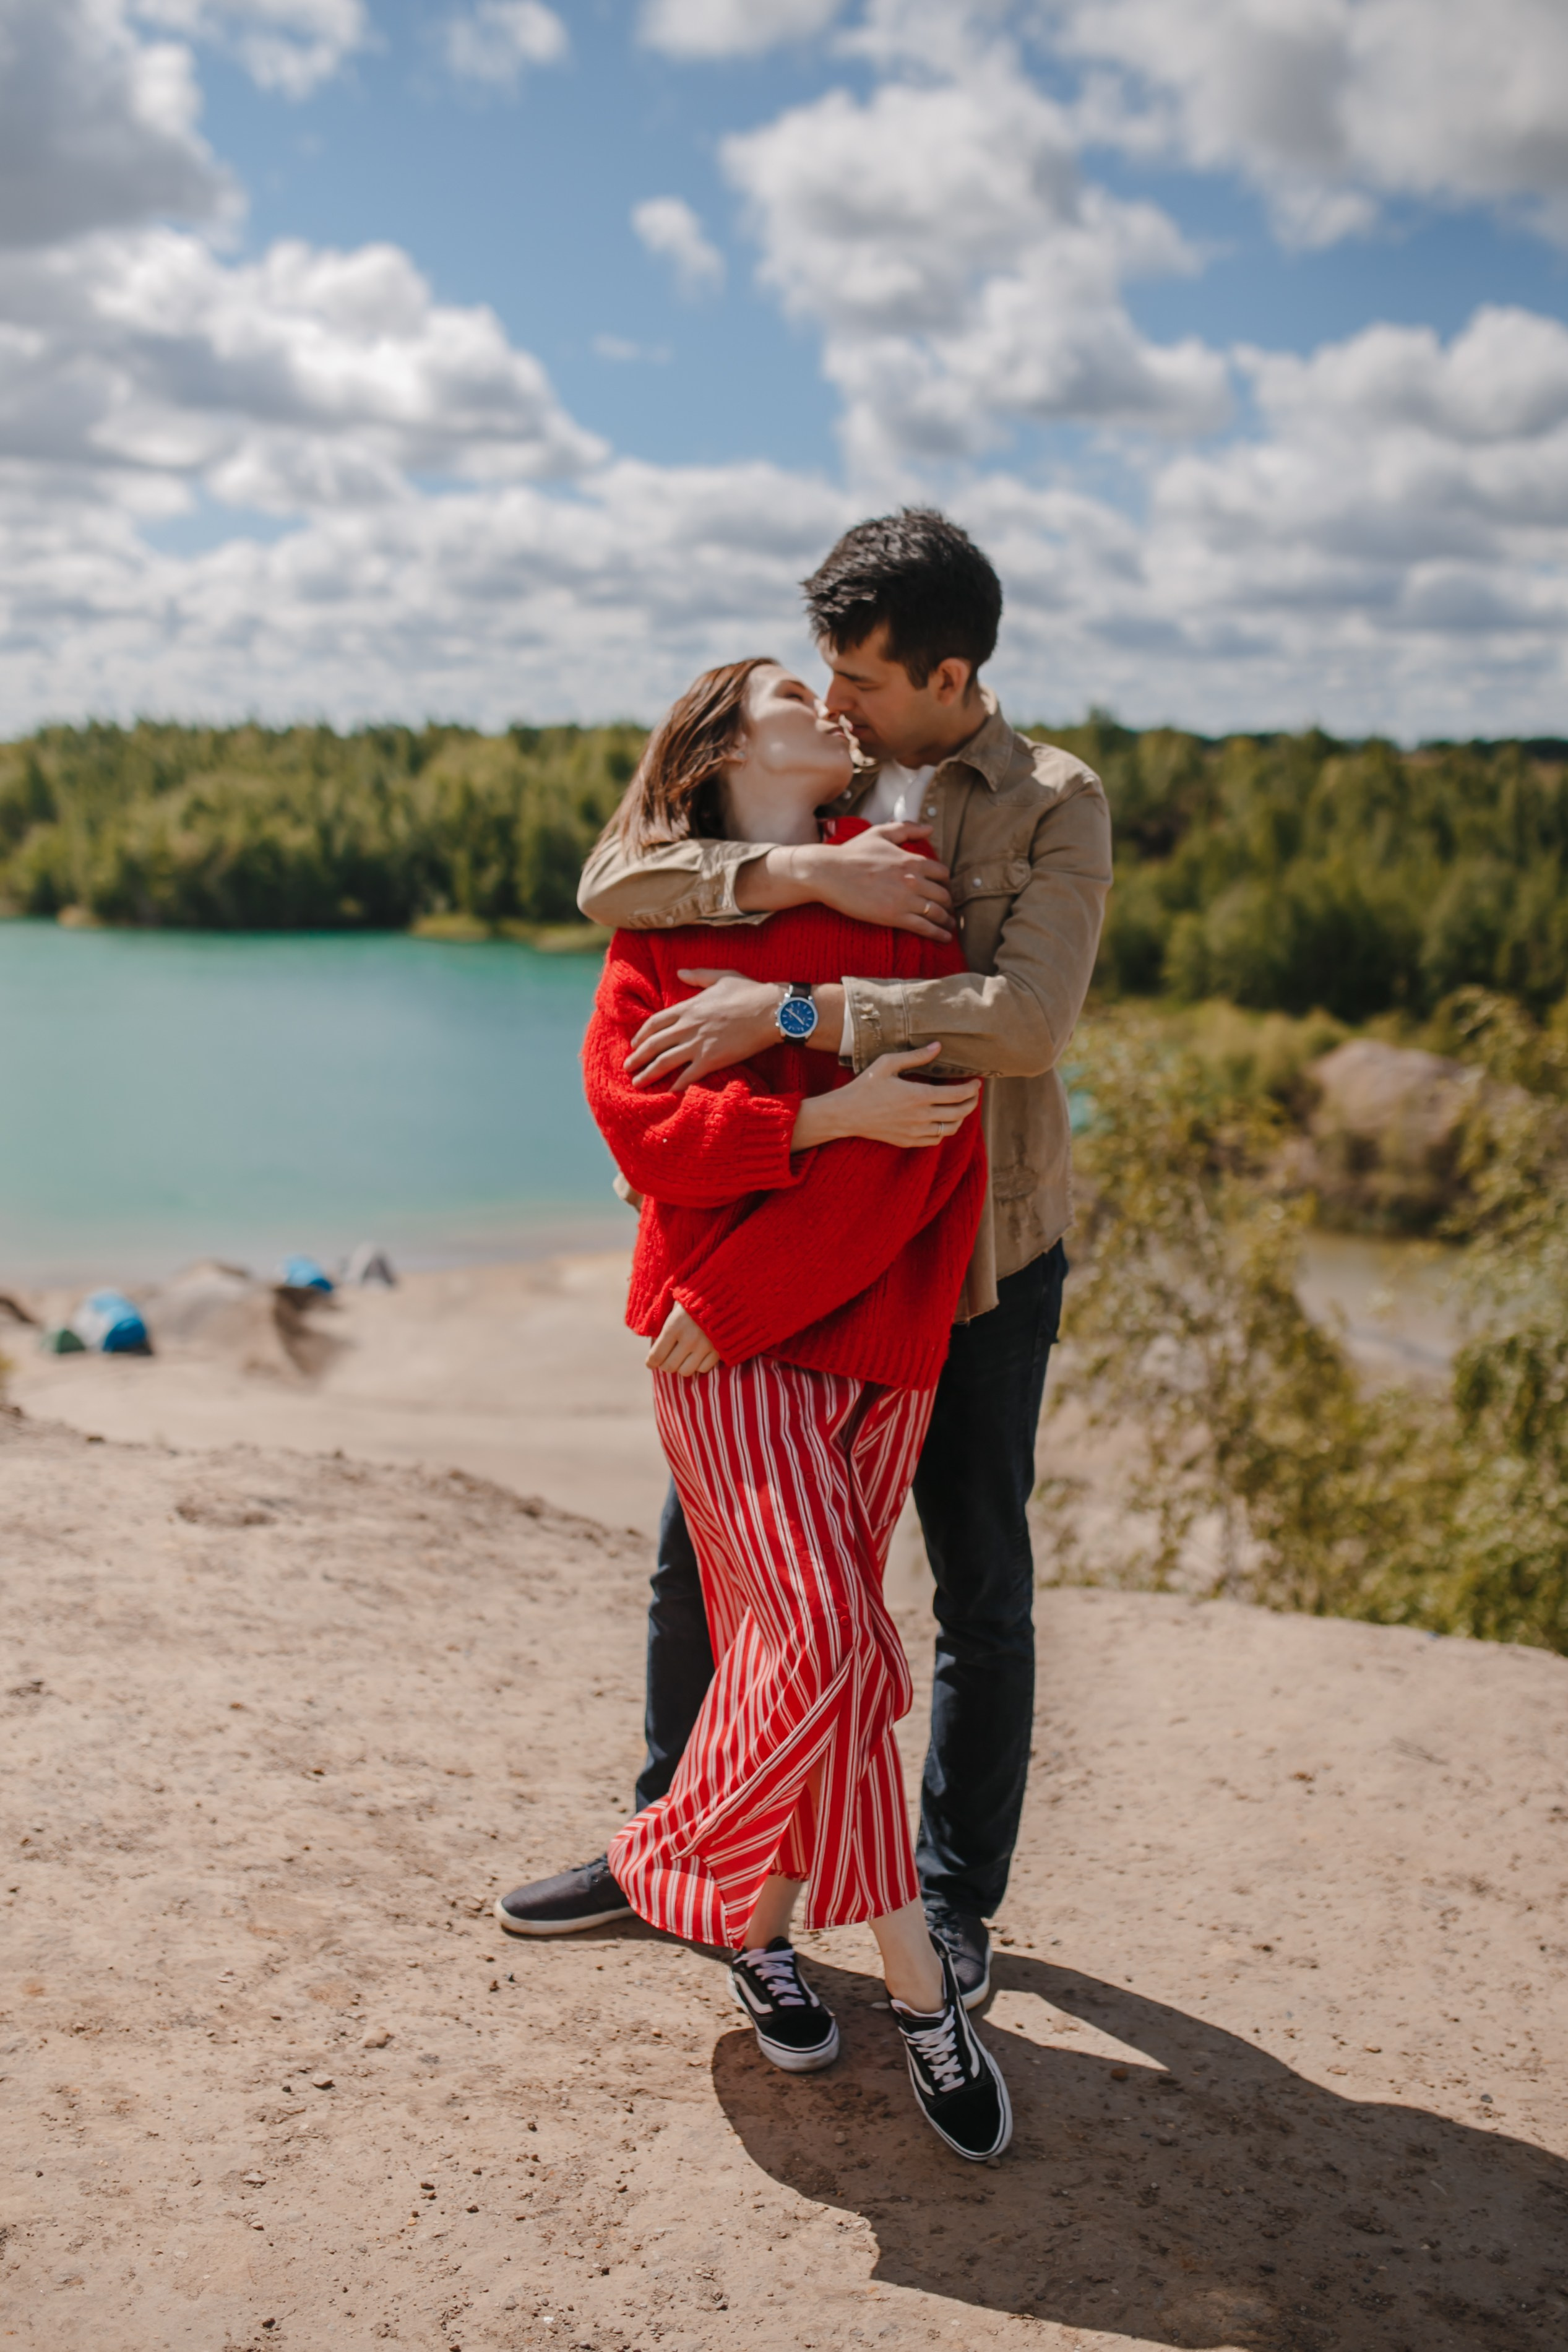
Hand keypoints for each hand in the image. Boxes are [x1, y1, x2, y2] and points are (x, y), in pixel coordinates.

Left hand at [626, 969, 781, 1089]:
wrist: (770, 1010)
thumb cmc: (749, 992)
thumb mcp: (721, 977)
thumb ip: (698, 976)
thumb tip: (680, 972)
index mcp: (688, 1006)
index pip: (655, 1022)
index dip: (641, 1035)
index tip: (634, 1044)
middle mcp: (688, 1026)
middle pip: (654, 1044)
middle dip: (638, 1057)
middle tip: (627, 1068)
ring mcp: (698, 1044)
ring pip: (664, 1062)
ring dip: (648, 1074)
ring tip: (637, 1083)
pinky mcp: (712, 1059)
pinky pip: (688, 1076)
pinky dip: (676, 1085)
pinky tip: (668, 1092)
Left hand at [646, 1301, 719, 1376]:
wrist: (728, 1292)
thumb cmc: (697, 1296)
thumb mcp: (677, 1305)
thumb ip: (666, 1323)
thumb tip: (655, 1342)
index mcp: (674, 1326)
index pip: (656, 1355)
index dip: (650, 1362)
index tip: (650, 1363)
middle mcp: (689, 1339)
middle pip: (669, 1366)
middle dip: (664, 1365)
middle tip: (665, 1360)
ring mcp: (706, 1346)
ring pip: (686, 1371)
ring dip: (681, 1366)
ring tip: (681, 1358)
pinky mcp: (720, 1350)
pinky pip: (703, 1369)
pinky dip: (698, 1365)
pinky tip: (697, 1355)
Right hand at [742, 825, 954, 936]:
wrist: (829, 873)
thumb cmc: (852, 852)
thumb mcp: (880, 833)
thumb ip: (907, 829)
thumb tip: (930, 829)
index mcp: (911, 859)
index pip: (941, 872)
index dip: (946, 882)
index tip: (944, 889)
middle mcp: (913, 879)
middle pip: (943, 894)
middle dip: (949, 903)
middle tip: (949, 910)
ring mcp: (906, 899)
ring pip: (938, 912)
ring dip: (947, 921)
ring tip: (949, 927)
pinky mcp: (895, 917)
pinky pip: (925, 927)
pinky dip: (938, 934)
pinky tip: (944, 938)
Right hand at [823, 1041, 982, 1148]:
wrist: (846, 1114)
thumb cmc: (866, 1085)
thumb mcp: (888, 1064)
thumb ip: (916, 1056)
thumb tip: (938, 1046)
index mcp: (919, 1096)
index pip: (958, 1095)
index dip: (972, 1089)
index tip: (976, 1082)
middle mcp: (921, 1117)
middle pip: (960, 1113)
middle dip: (972, 1103)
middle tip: (973, 1095)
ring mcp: (915, 1132)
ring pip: (951, 1129)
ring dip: (961, 1118)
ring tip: (960, 1107)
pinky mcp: (908, 1141)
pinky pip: (936, 1140)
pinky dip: (944, 1131)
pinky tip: (942, 1121)